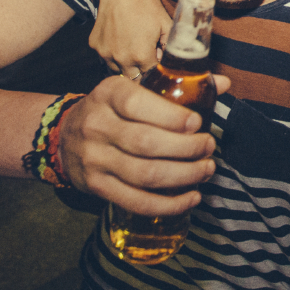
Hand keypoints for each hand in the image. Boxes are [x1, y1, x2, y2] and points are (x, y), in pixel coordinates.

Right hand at [56, 72, 233, 214]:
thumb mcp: (133, 89)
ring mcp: (94, 158)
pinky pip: (135, 201)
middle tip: (209, 147)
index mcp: (108, 94)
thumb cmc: (113, 110)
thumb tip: (223, 84)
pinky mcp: (96, 186)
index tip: (197, 123)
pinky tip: (190, 198)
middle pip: (145, 143)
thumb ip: (177, 87)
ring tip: (206, 170)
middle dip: (186, 148)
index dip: (170, 116)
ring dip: (183, 176)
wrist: (65, 137)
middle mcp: (97, 125)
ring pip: (144, 174)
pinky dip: (167, 205)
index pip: (136, 103)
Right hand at [89, 0, 168, 74]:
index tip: (162, 73)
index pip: (151, 78)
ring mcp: (105, 52)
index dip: (158, 75)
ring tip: (135, 56)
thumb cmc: (146, 3)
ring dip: (126, 68)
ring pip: (117, 71)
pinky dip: (114, 57)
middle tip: (149, 67)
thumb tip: (180, 61)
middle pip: (133, 79)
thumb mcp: (166, 25)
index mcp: (140, 56)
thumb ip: (173, 46)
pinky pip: (105, 58)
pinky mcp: (95, 45)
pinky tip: (122, 46)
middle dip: (142, 75)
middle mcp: (120, 58)